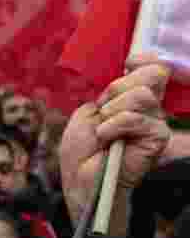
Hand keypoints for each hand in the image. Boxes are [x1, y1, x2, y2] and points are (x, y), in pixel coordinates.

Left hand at [59, 63, 170, 222]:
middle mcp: (150, 107)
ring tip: (103, 129)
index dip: (143, 60)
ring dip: (112, 111)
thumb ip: (111, 92)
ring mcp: (156, 122)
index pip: (154, 67)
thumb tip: (132, 73)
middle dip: (117, 89)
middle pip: (151, 75)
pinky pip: (135, 118)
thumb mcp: (89, 111)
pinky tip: (105, 139)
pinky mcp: (157, 138)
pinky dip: (112, 126)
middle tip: (103, 110)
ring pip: (141, 96)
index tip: (128, 63)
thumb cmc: (82, 147)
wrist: (80, 177)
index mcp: (134, 97)